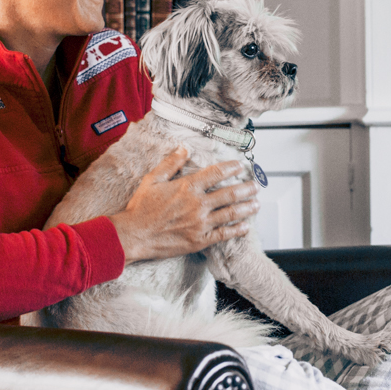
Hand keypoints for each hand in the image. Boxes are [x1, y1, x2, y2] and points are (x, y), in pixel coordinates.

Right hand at [109, 147, 258, 263]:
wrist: (133, 235)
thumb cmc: (140, 208)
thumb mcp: (152, 179)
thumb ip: (170, 163)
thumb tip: (183, 148)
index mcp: (187, 187)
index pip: (216, 173)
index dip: (231, 167)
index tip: (240, 165)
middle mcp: (198, 204)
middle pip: (229, 194)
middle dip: (246, 188)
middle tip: (256, 185)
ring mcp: (200, 224)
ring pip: (231, 214)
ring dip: (246, 208)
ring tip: (256, 204)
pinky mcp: (199, 241)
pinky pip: (223, 235)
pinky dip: (237, 230)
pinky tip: (245, 227)